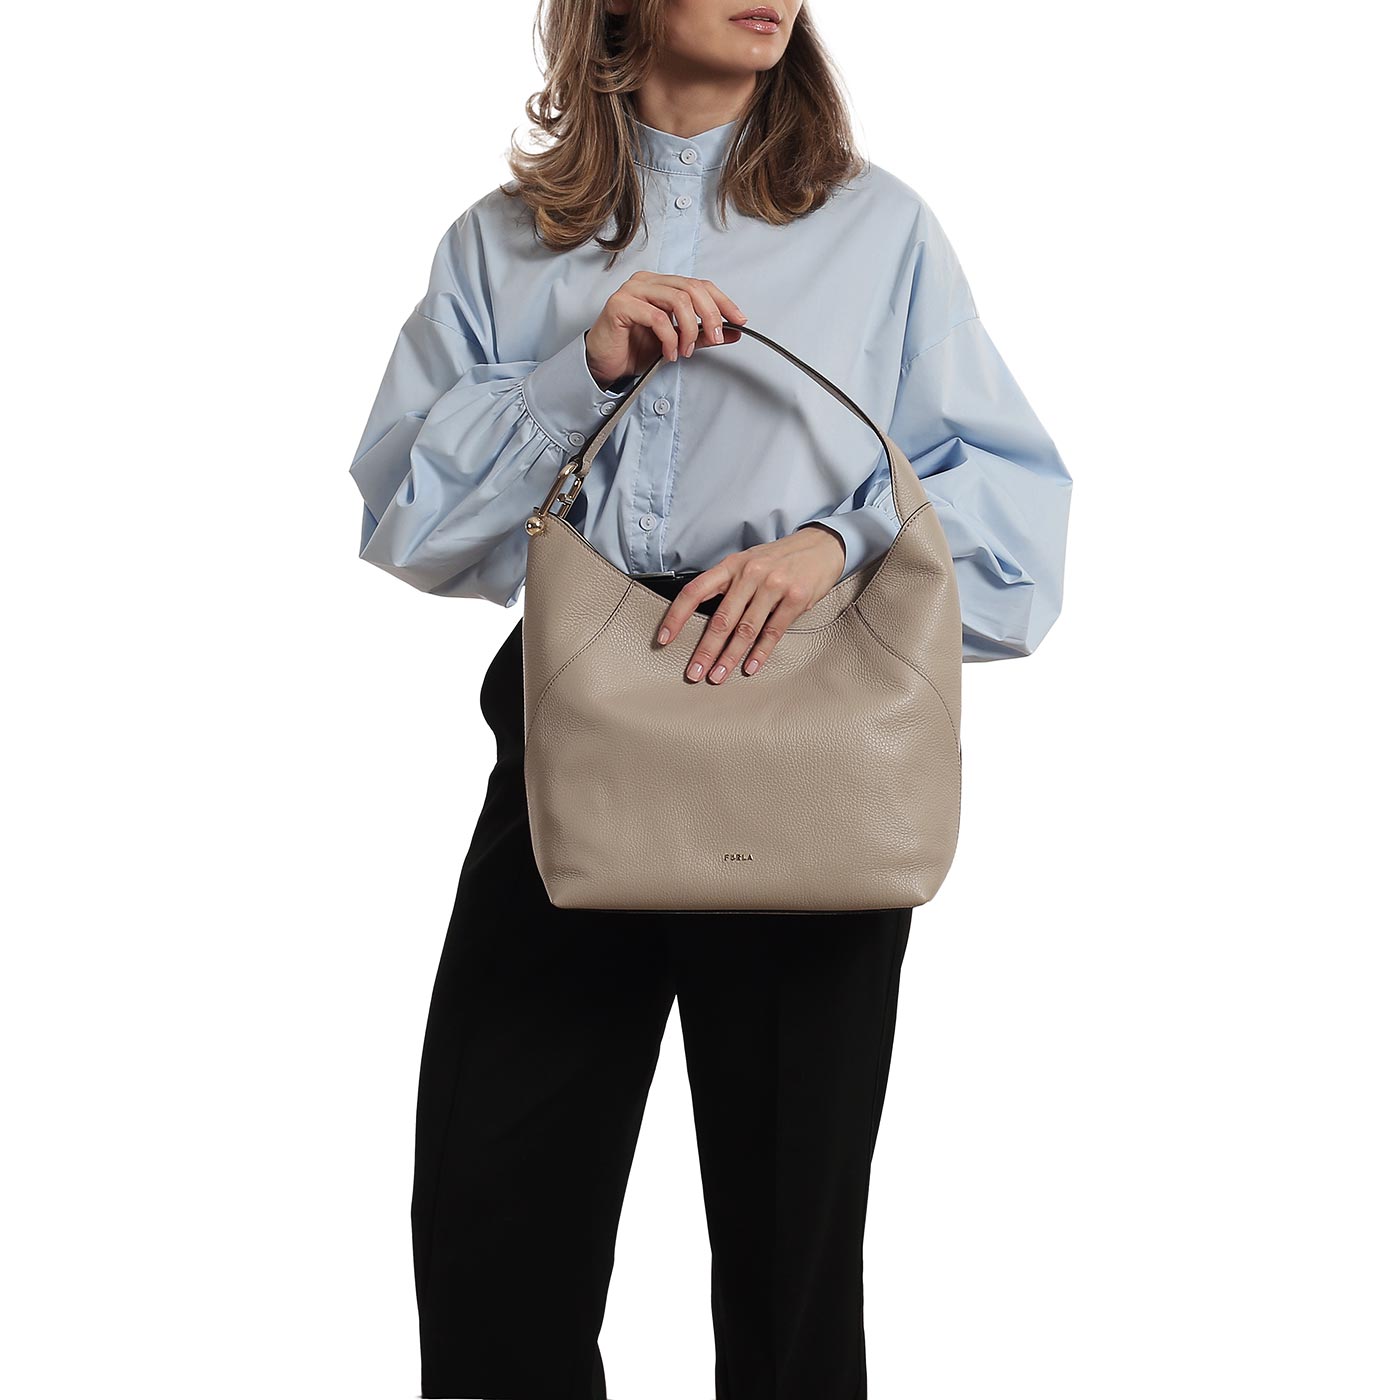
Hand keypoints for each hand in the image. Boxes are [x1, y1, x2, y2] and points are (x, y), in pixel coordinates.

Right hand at [583, 271, 746, 385]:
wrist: (605, 364)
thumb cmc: (634, 349)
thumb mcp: (677, 342)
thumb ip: (702, 334)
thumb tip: (731, 331)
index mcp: (661, 285)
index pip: (699, 284)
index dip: (722, 301)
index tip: (739, 320)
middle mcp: (647, 282)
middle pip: (691, 288)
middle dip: (710, 315)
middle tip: (715, 338)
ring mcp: (632, 290)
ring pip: (676, 300)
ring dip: (688, 329)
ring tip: (686, 350)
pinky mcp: (620, 305)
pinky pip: (656, 317)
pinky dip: (669, 338)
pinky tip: (670, 353)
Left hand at [655, 525, 846, 683]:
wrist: (822, 545)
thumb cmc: (780, 558)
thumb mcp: (748, 562)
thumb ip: (728, 586)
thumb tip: (704, 620)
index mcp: (732, 565)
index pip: (695, 591)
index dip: (676, 616)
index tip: (665, 638)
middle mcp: (750, 574)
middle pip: (720, 619)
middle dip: (705, 650)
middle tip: (693, 672)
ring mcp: (773, 586)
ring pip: (745, 629)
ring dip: (729, 657)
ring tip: (717, 676)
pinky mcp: (795, 598)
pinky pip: (773, 631)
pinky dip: (760, 653)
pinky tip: (750, 667)